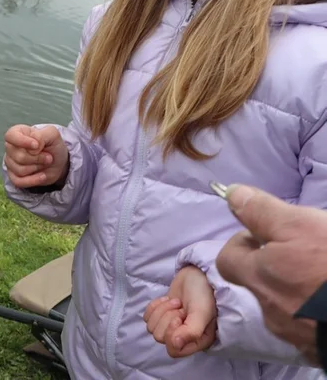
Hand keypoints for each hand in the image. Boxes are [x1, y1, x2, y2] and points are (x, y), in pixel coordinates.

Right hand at [3, 124, 68, 188]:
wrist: (57, 162)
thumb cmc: (52, 145)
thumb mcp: (52, 135)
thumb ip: (41, 136)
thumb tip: (33, 146)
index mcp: (17, 133)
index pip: (10, 136)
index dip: (22, 142)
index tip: (36, 145)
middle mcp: (10, 147)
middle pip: (19, 157)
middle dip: (37, 159)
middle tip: (48, 156)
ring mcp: (10, 162)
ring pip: (20, 170)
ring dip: (37, 168)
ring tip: (44, 163)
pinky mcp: (13, 176)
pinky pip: (18, 181)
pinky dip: (33, 180)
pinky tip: (42, 176)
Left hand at [144, 266, 216, 357]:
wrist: (198, 274)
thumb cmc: (205, 294)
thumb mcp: (202, 312)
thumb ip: (191, 331)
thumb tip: (174, 346)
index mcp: (197, 342)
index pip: (174, 350)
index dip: (172, 333)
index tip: (181, 317)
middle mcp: (184, 337)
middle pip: (160, 337)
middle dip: (168, 317)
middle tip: (181, 307)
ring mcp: (171, 326)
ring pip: (151, 327)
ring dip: (162, 310)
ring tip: (177, 303)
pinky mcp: (161, 315)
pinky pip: (147, 317)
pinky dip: (155, 306)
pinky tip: (168, 299)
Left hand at [217, 184, 326, 363]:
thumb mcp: (300, 226)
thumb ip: (261, 212)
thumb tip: (231, 194)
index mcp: (259, 277)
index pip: (226, 259)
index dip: (243, 243)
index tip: (269, 235)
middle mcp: (270, 310)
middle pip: (258, 283)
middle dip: (275, 266)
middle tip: (306, 253)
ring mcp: (296, 335)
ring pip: (284, 305)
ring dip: (296, 289)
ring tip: (323, 273)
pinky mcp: (317, 348)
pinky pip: (308, 325)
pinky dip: (315, 311)